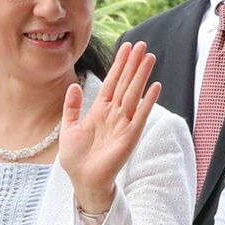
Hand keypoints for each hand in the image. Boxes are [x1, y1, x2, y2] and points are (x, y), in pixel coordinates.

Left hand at [59, 40, 161, 214]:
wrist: (82, 180)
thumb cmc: (76, 158)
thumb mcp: (68, 128)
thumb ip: (72, 107)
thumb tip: (73, 86)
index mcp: (100, 110)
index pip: (112, 82)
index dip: (119, 64)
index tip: (126, 47)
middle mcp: (114, 114)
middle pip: (125, 83)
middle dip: (133, 64)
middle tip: (142, 44)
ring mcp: (123, 124)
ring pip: (134, 94)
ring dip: (142, 76)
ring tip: (150, 57)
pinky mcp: (129, 136)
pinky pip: (140, 115)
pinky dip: (148, 101)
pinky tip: (155, 86)